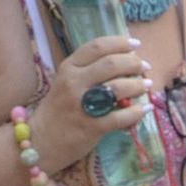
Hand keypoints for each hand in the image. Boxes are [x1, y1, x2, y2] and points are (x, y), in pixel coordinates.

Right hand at [30, 31, 150, 173]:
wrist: (39, 142)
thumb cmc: (56, 109)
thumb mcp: (65, 82)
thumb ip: (87, 70)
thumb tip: (122, 59)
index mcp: (68, 68)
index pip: (97, 46)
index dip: (120, 42)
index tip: (136, 44)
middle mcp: (74, 82)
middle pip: (111, 64)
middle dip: (133, 63)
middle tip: (144, 66)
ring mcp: (82, 105)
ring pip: (118, 88)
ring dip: (138, 85)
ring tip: (146, 85)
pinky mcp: (91, 127)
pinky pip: (120, 117)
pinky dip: (137, 112)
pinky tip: (144, 109)